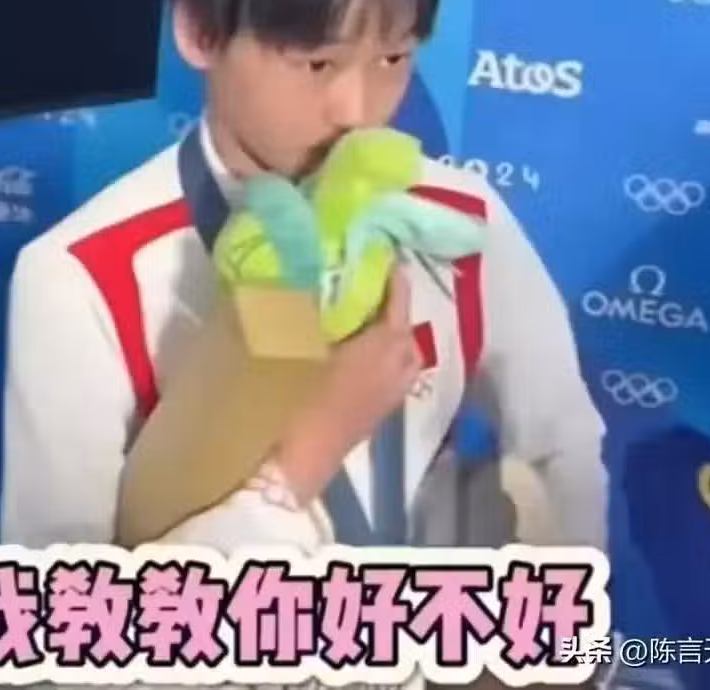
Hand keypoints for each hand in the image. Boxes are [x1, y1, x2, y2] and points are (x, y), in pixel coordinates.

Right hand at [274, 267, 420, 504]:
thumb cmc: (304, 392)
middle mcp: (400, 363)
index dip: (392, 275)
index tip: (380, 254)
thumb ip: (316, 310)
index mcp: (388, 341)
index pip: (398, 298)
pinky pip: (393, 371)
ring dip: (388, 334)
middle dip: (391, 307)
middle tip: (364, 289)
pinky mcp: (384, 411)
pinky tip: (353, 354)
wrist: (304, 456)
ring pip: (402, 352)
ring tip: (358, 322)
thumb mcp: (307, 341)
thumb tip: (312, 284)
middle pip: (405, 326)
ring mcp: (395, 390)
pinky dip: (382, 356)